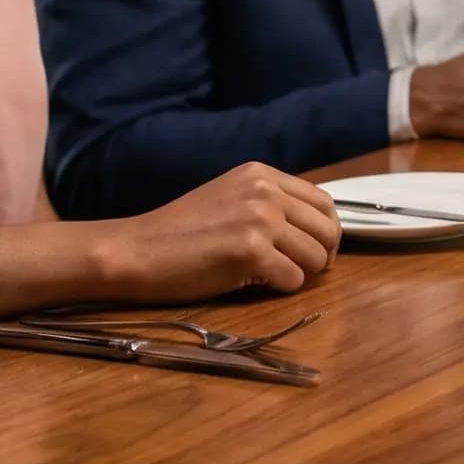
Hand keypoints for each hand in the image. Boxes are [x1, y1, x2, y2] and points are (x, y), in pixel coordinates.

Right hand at [94, 162, 339, 300]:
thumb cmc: (179, 232)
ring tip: (271, 276)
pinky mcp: (251, 251)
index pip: (324, 202)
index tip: (314, 250)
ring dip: (301, 274)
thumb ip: (270, 204)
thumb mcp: (230, 199)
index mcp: (262, 174)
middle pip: (328, 229)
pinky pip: (293, 279)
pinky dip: (280, 289)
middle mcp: (266, 191)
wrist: (136, 250)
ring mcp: (260, 219)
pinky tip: (254, 283)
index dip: (325, 232)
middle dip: (321, 256)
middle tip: (299, 271)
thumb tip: (313, 229)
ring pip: (316, 256)